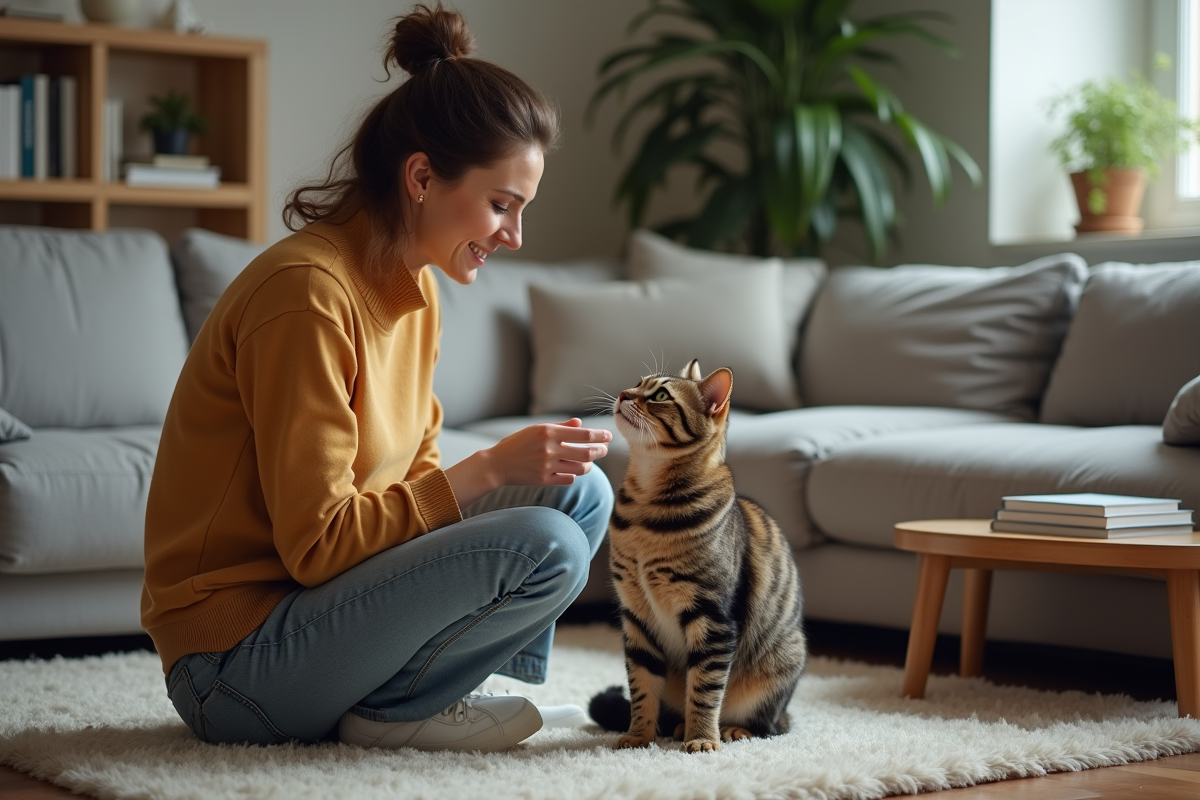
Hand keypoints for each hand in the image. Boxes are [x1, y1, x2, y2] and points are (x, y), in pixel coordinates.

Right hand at [489, 418, 610, 485]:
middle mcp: (549, 449)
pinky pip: (568, 479)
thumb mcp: (536, 429)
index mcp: (548, 433)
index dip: (600, 436)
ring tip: (590, 461)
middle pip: (586, 453)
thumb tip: (580, 424)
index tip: (608, 436)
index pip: (583, 435)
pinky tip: (573, 471)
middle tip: (604, 450)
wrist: (497, 464)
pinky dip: (574, 475)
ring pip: (580, 468)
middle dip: (599, 451)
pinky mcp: (543, 480)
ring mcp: (547, 466)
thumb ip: (560, 427)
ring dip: (589, 465)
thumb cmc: (517, 444)